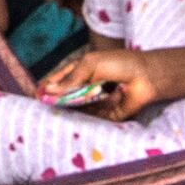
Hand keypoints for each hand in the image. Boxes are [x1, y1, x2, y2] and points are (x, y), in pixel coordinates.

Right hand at [34, 42, 161, 119]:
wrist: (146, 76)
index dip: (50, 86)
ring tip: (52, 115)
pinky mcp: (108, 115)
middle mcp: (90, 87)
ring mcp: (98, 101)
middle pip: (68, 96)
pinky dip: (83, 120)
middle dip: (56, 101)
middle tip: (42, 106)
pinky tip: (72, 121)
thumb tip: (50, 89)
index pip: (62, 79)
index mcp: (84, 71)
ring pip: (78, 109)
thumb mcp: (90, 65)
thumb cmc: (119, 63)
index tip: (37, 93)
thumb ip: (71, 78)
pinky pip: (92, 120)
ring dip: (67, 111)